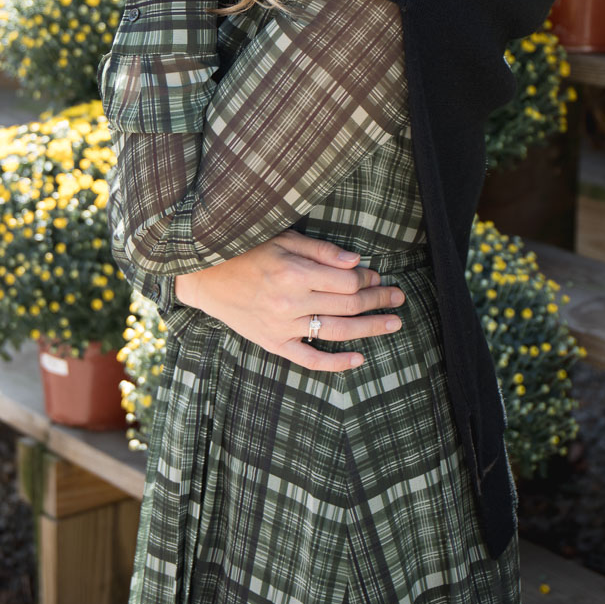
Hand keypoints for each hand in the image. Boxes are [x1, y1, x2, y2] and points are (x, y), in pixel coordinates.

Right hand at [174, 229, 405, 371]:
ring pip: (336, 331)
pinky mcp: (274, 344)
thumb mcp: (283, 240)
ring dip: (369, 329)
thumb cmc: (247, 252)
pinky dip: (335, 363)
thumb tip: (357, 261)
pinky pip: (309, 360)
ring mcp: (283, 327)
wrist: (206, 277)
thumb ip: (321, 251)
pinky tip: (358, 360)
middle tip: (398, 298)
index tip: (378, 275)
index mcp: (294, 272)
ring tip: (393, 324)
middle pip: (348, 305)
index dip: (368, 278)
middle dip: (378, 300)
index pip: (346, 280)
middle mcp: (291, 302)